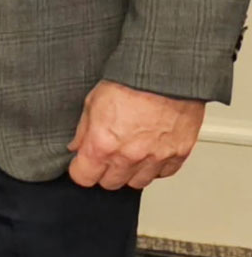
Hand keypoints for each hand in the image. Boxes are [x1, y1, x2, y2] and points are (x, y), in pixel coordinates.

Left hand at [67, 80, 205, 189]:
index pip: (84, 177)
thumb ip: (83, 130)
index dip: (80, 170)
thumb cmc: (130, 82)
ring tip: (128, 152)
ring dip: (130, 172)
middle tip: (105, 155)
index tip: (82, 164)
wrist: (165, 73)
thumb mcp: (92, 101)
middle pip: (110, 183)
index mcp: (103, 144)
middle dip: (104, 172)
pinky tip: (149, 151)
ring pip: (137, 183)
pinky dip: (155, 167)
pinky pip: (163, 173)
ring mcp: (155, 158)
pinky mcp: (178, 155)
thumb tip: (77, 146)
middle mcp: (129, 157)